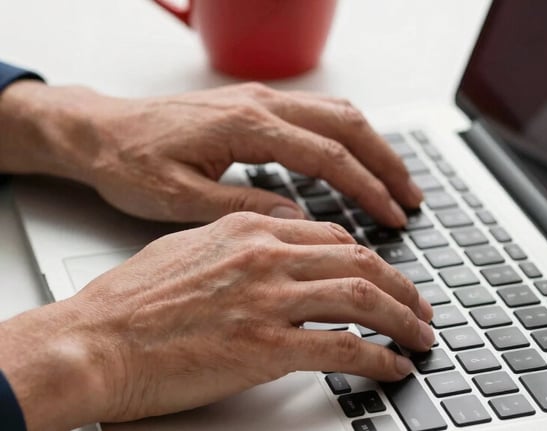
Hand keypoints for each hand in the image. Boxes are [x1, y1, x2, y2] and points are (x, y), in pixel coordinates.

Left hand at [0, 81, 421, 225]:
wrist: (99, 130)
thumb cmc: (130, 164)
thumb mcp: (178, 198)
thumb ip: (243, 208)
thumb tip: (298, 221)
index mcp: (246, 126)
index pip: (328, 156)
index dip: (367, 188)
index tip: (392, 216)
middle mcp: (261, 104)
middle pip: (348, 124)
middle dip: (386, 162)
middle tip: (411, 198)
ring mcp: (261, 98)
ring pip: (338, 113)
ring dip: (374, 146)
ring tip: (397, 181)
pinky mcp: (255, 104)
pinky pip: (319, 112)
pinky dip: (349, 136)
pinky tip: (357, 160)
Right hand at [0, 212, 434, 429]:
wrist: (94, 341)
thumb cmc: (132, 302)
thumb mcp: (191, 247)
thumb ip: (242, 240)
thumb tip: (279, 243)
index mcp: (250, 228)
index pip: (333, 236)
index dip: (371, 257)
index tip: (386, 275)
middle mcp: (267, 255)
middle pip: (360, 261)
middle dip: (402, 287)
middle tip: (421, 308)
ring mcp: (270, 299)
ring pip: (364, 297)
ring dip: (403, 319)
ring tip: (421, 337)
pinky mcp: (267, 346)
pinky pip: (345, 347)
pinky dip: (379, 356)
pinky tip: (393, 366)